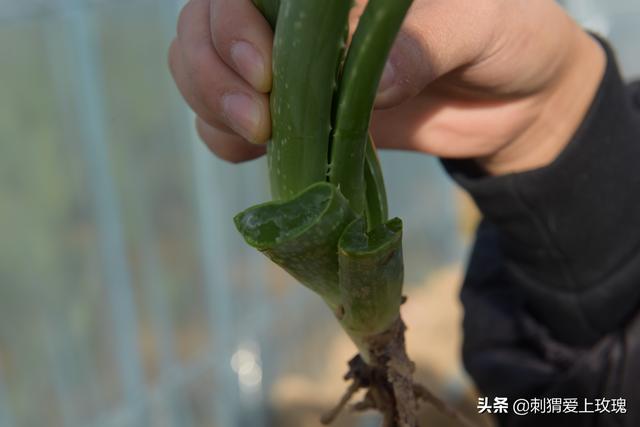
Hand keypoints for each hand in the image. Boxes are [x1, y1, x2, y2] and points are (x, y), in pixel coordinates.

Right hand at [169, 0, 604, 173]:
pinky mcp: (298, 115)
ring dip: (210, 103)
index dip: (230, 21)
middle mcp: (300, 17)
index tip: (263, 73)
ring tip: (256, 135)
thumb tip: (375, 86)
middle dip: (212, 71)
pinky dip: (223, 137)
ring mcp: (293, 66)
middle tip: (258, 120)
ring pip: (203, 69)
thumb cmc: (506, 40)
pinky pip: (228, 122)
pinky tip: (253, 150)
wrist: (513, 99)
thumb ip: (429, 43)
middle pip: (205, 24)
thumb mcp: (482, 27)